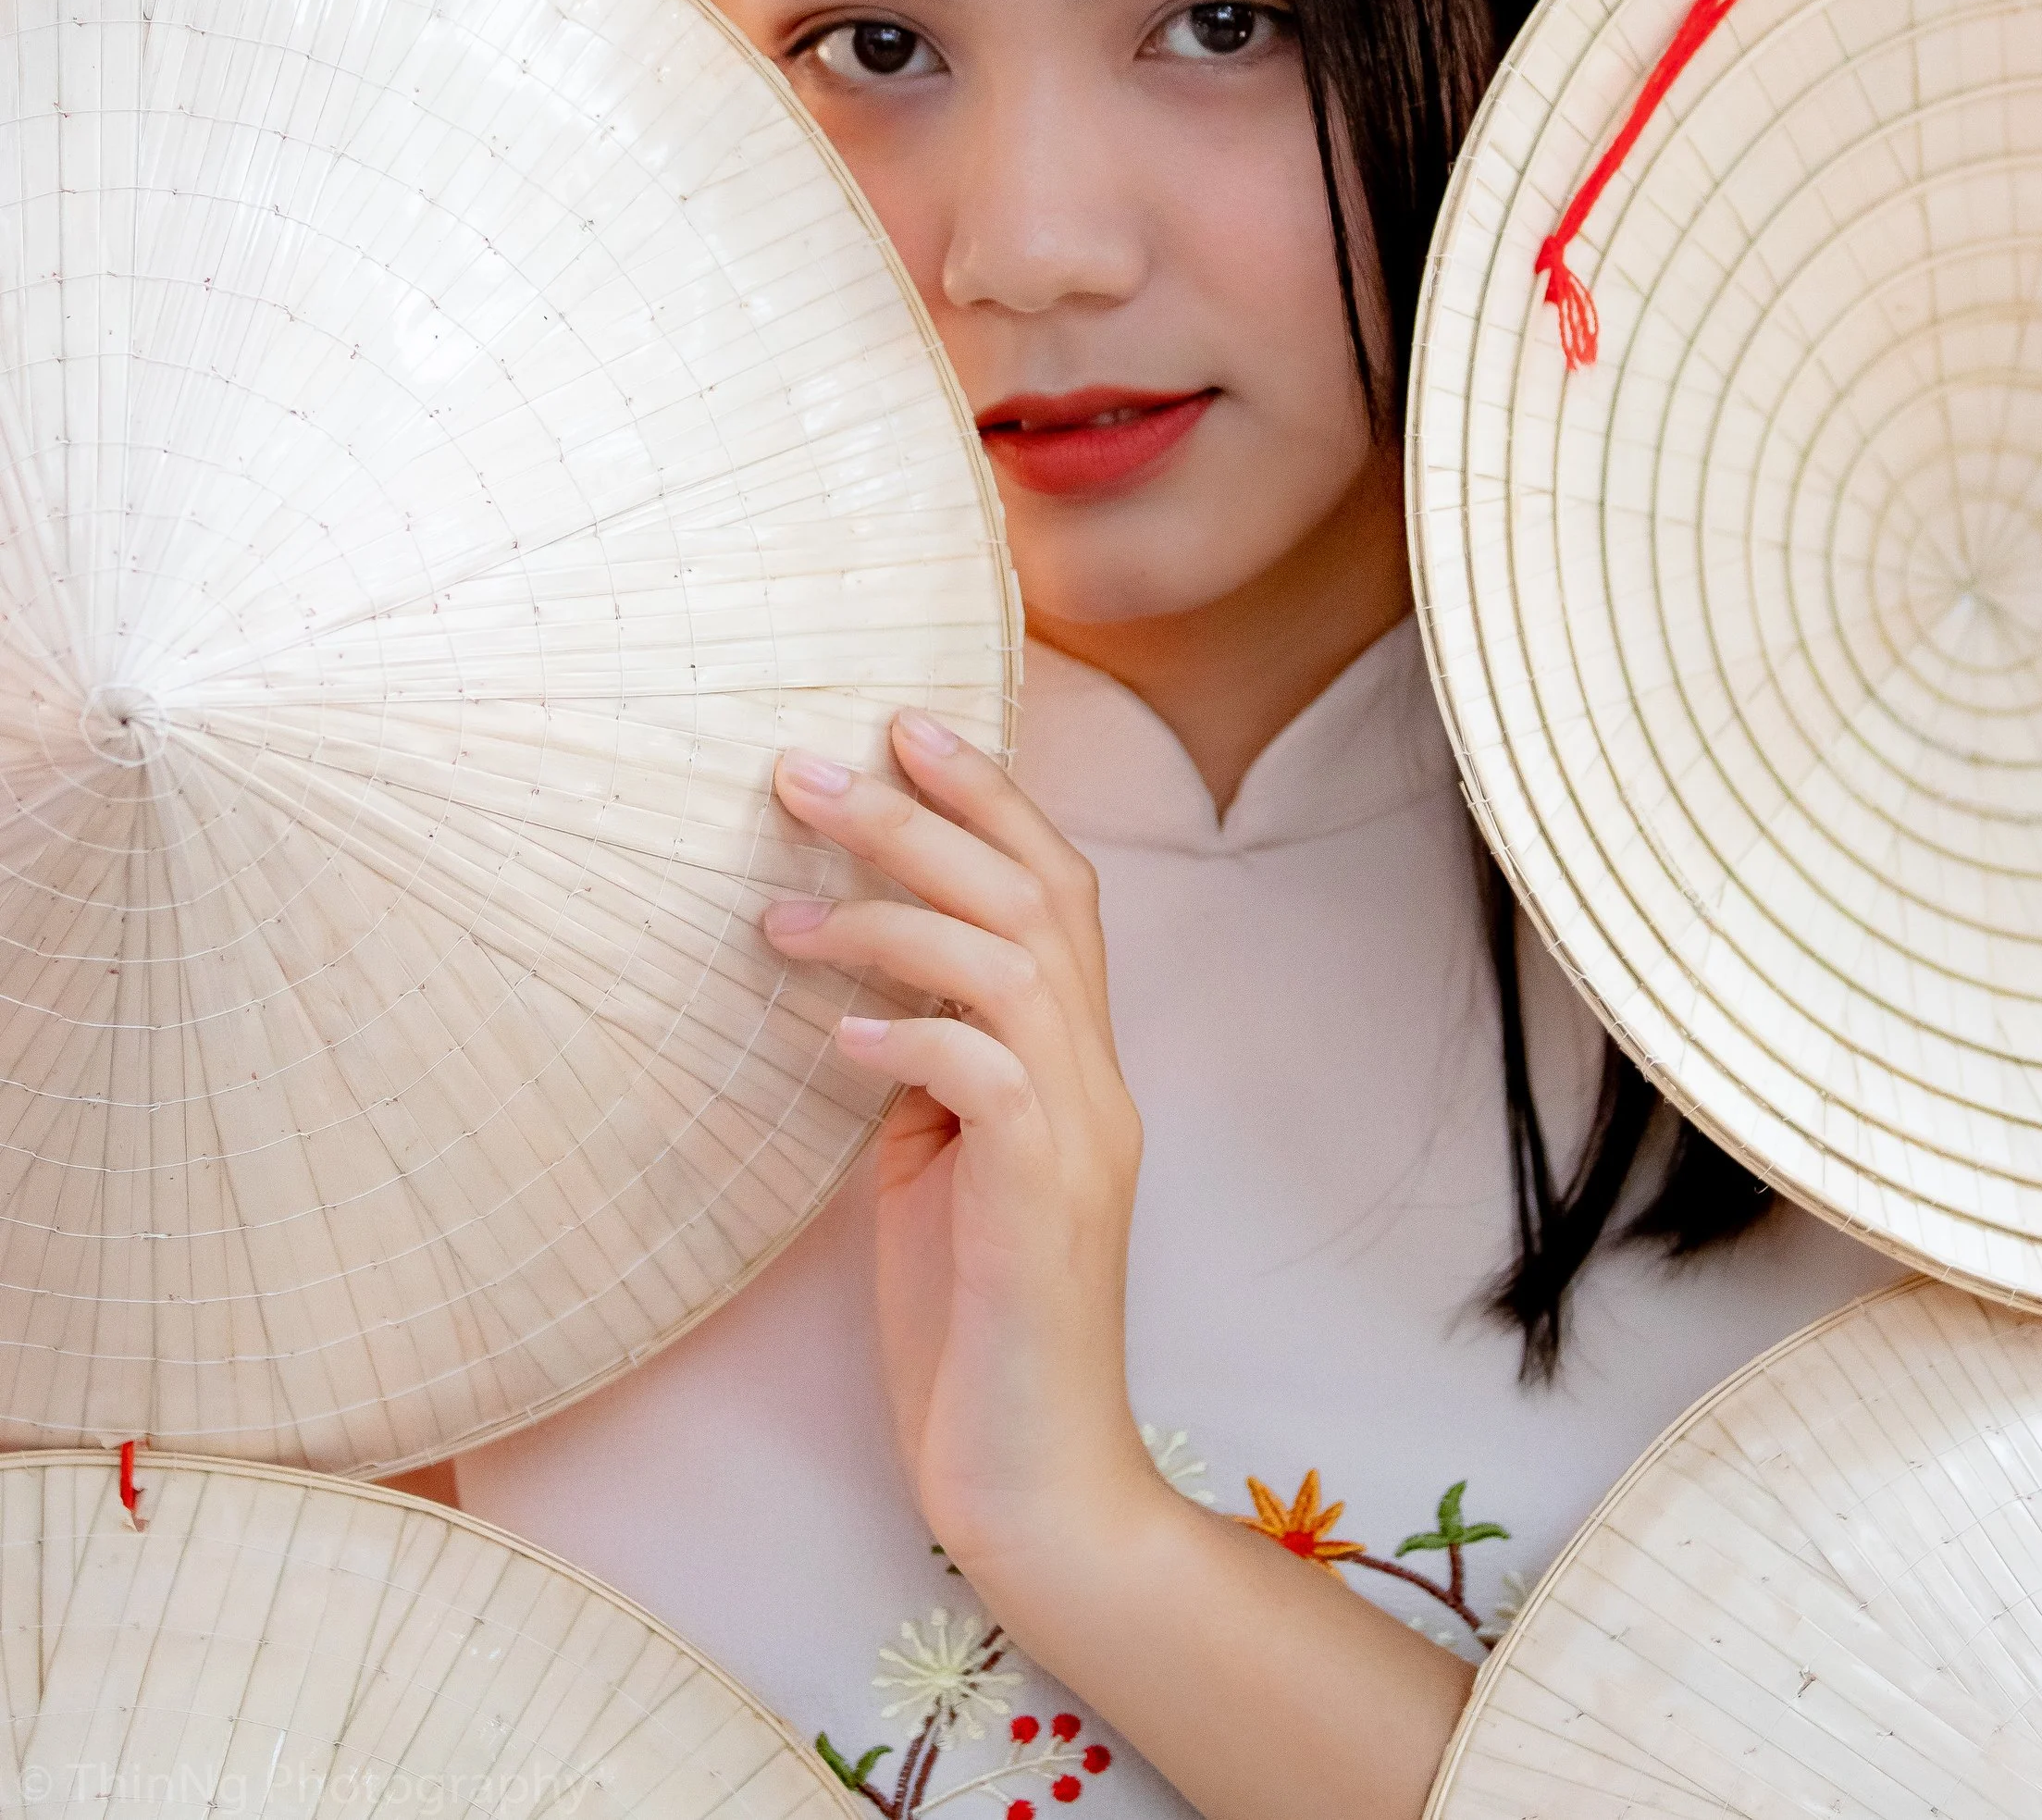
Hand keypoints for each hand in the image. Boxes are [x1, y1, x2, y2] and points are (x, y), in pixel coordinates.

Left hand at [764, 714, 1155, 1572]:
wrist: (1032, 1486)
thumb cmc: (967, 1331)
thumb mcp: (935, 1174)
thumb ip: (923, 1077)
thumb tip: (853, 991)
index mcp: (1075, 1066)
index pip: (1058, 888)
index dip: (990, 794)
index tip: (901, 724)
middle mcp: (1096, 1080)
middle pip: (1036, 892)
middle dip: (925, 814)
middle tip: (806, 768)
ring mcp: (1081, 1134)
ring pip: (1013, 959)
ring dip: (891, 910)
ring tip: (777, 907)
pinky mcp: (1044, 1197)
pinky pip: (984, 1070)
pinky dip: (905, 1029)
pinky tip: (828, 1032)